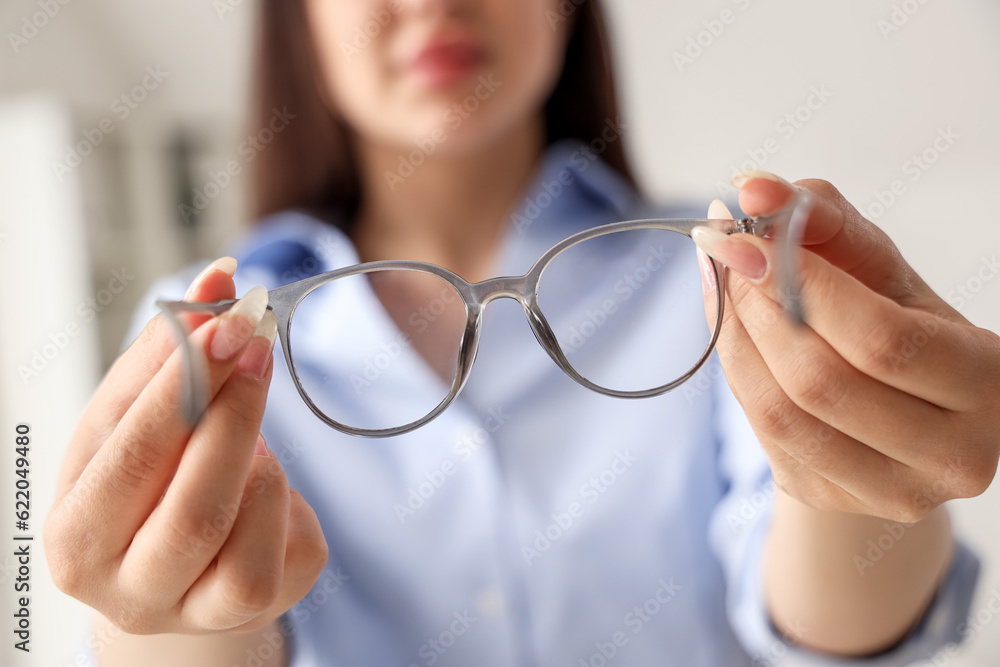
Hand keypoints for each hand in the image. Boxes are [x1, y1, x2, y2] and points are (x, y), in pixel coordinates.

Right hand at [43, 258, 328, 633]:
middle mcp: (124, 588)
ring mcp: (189, 609)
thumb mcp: (136, 421)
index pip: (131, 453)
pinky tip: (263, 476)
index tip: (225, 318)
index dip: (183, 382)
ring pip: (244, 533)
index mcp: (76, 533)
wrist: (177, 566)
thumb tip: (218, 277)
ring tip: (248, 414)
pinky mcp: (247, 609)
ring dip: (255, 453)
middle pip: (193, 503)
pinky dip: (282, 497)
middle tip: (257, 339)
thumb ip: (169, 353)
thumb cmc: (150, 479)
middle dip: (232, 408)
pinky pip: (284, 548)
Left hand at [692, 170, 999, 521]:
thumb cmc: (899, 324)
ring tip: (723, 280)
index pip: (882, 340)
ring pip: (781, 413)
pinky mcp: (831, 498)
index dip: (803, 282)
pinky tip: (732, 325)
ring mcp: (889, 491)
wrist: (901, 412)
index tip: (749, 233)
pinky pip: (762, 431)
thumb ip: (827, 221)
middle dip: (758, 305)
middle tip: (726, 249)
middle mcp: (952, 456)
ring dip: (735, 336)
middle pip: (821, 382)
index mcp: (988, 387)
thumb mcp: (883, 270)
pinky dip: (735, 368)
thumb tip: (753, 188)